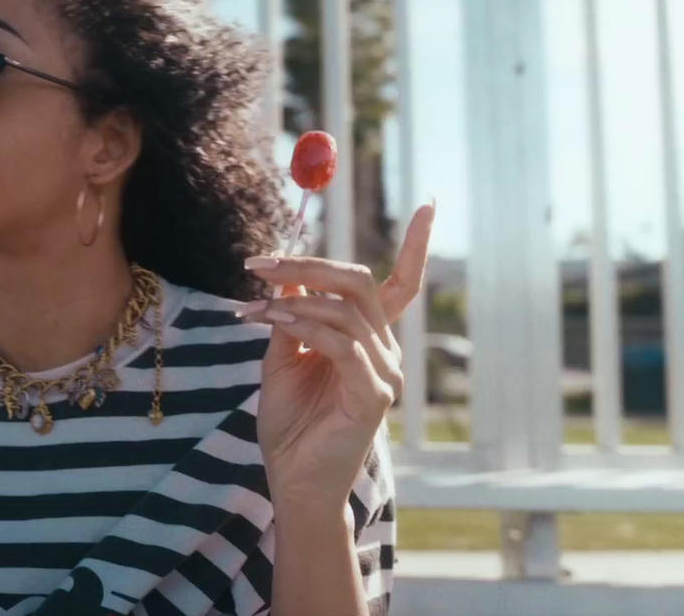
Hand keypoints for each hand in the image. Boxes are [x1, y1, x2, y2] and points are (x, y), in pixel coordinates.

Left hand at [243, 202, 434, 505]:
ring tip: (253, 305)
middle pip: (360, 283)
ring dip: (292, 298)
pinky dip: (305, 325)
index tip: (430, 203)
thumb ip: (291, 312)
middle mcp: (385, 350)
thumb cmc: (290, 422)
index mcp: (370, 338)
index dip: (417, 244)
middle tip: (261, 262)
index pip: (401, 283)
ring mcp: (384, 373)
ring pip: (344, 309)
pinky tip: (276, 322)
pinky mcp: (372, 395)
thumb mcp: (283, 355)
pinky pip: (341, 343)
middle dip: (310, 263)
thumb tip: (289, 268)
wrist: (292, 480)